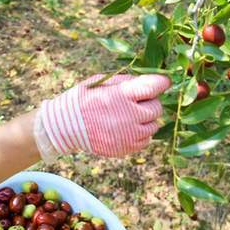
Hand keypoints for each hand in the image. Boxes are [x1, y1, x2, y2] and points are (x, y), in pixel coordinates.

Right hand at [33, 74, 170, 160]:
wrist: (66, 126)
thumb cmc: (84, 99)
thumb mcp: (102, 82)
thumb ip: (127, 81)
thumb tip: (151, 81)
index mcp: (123, 95)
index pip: (155, 86)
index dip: (161, 83)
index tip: (163, 82)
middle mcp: (131, 116)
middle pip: (157, 108)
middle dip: (150, 102)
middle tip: (136, 102)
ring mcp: (130, 135)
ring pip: (154, 125)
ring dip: (146, 120)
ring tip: (128, 116)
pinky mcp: (127, 148)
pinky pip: (146, 140)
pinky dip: (140, 134)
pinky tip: (125, 128)